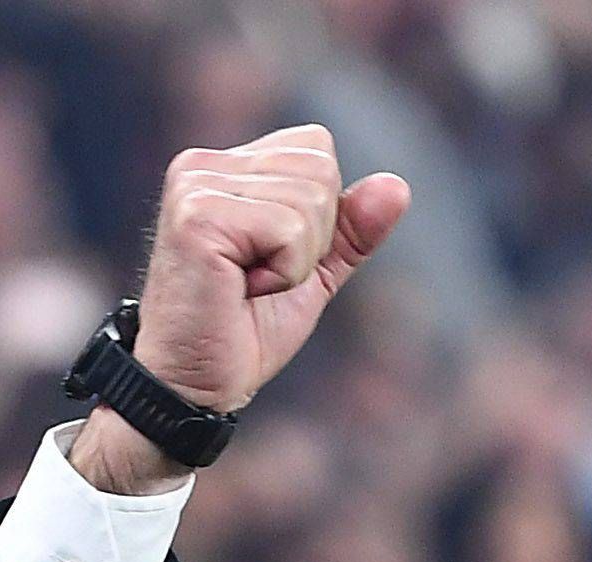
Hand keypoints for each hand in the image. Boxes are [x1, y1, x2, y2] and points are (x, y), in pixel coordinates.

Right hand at [72, 126, 409, 492]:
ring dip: (295, 261)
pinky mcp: (198, 217)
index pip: (316, 147)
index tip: (269, 258)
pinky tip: (240, 290)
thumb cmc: (243, 330)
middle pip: (319, 168)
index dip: (319, 214)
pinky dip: (283, 274)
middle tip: (259, 277)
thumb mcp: (312, 272)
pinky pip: (289, 231)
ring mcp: (195, 186)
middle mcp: (202, 163)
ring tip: (247, 285)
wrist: (194, 384)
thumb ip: (351, 229)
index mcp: (224, 165)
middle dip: (311, 238)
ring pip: (309, 200)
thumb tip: (397, 187)